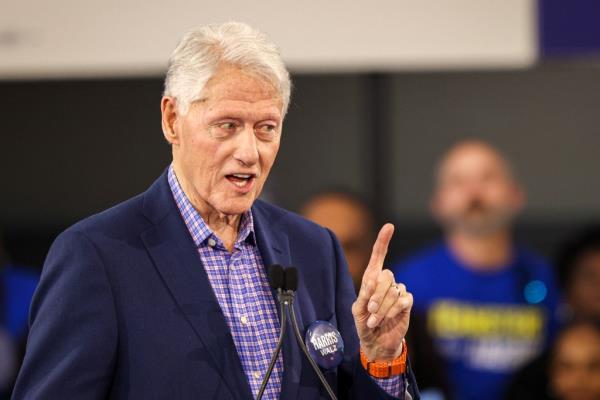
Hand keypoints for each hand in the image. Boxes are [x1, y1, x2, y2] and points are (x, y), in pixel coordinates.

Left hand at [351, 223, 412, 360]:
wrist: (376, 342)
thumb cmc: (364, 323)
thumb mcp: (357, 310)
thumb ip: (364, 295)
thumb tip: (372, 282)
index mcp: (372, 278)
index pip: (379, 256)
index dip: (383, 241)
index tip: (389, 226)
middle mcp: (387, 281)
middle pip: (385, 276)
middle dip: (376, 295)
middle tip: (370, 311)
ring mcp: (398, 291)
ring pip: (393, 290)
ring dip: (382, 307)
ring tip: (375, 319)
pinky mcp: (407, 302)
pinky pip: (403, 300)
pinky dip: (392, 311)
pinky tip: (387, 319)